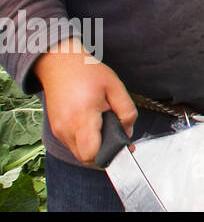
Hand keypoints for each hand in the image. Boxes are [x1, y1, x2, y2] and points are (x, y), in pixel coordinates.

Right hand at [34, 38, 136, 164]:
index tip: (122, 147)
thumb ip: (126, 111)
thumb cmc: (87, 73)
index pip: (91, 154)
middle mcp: (66, 128)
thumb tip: (128, 132)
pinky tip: (96, 127)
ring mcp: (59, 130)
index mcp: (82, 117)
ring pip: (79, 153)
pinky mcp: (57, 129)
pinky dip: (86, 142)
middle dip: (104, 153)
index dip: (109, 155)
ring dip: (95, 147)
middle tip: (119, 138)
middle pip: (86, 158)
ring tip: (107, 129)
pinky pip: (73, 144)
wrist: (60, 63)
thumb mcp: (115, 87)